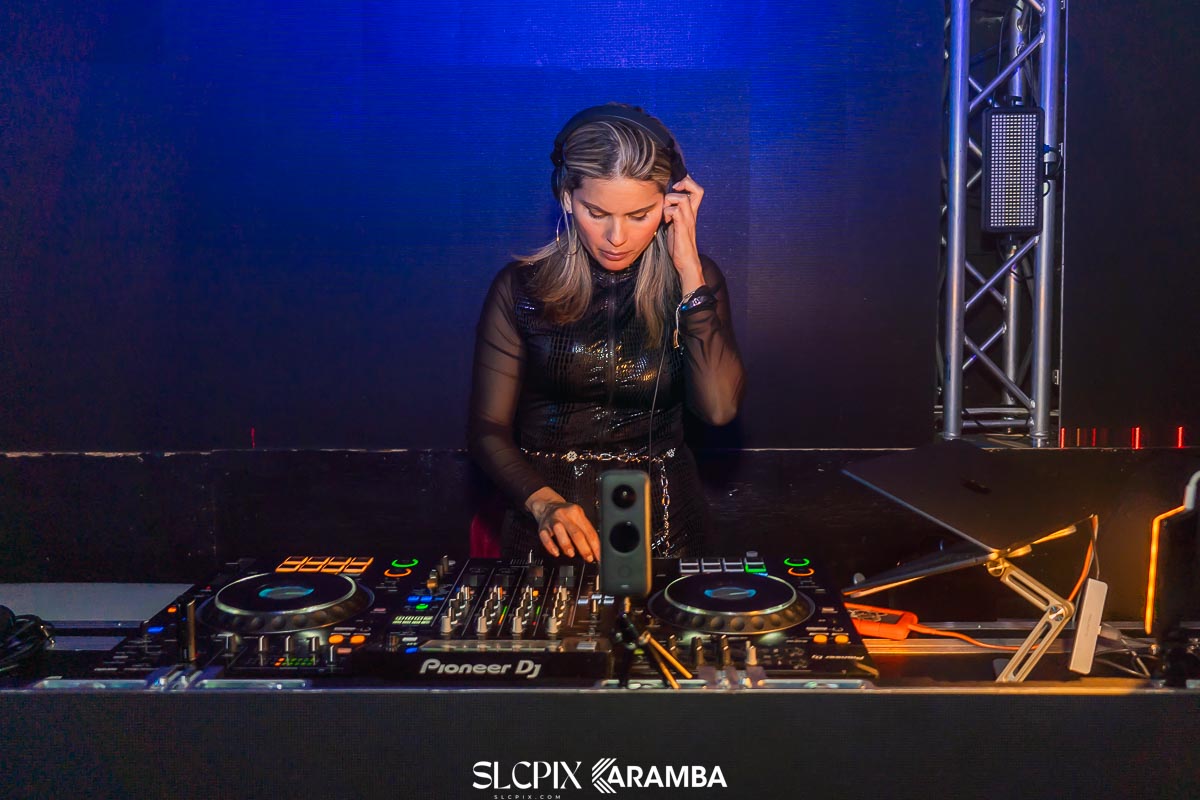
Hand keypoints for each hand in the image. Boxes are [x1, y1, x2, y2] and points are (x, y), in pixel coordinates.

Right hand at [526, 488, 600, 561]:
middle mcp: (564, 516)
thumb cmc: (566, 514)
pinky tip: (556, 552)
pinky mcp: (542, 527)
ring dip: (567, 545)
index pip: (589, 531)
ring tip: (572, 554)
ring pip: (560, 532)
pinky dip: (551, 546)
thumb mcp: (578, 516)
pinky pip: (545, 537)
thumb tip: (596, 548)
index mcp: (576, 513)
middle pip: (576, 533)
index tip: (598, 556)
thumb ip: (586, 530)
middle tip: (589, 558)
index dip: (595, 546)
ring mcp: (552, 521)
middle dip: (584, 548)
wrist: (547, 505)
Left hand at [662, 175, 704, 291]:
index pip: (697, 190)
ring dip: (670, 201)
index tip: (676, 186)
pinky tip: (665, 221)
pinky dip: (667, 213)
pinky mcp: (682, 228)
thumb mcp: (674, 224)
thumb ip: (671, 212)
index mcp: (691, 212)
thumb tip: (659, 203)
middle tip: (673, 191)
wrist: (686, 261)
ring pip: (682, 199)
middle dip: (684, 184)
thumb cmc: (679, 245)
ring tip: (665, 211)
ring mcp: (688, 220)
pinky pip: (675, 212)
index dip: (688, 182)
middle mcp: (692, 214)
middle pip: (697, 189)